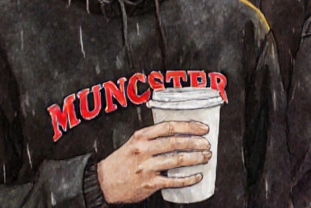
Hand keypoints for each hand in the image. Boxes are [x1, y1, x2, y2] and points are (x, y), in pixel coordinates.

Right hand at [96, 121, 211, 203]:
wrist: (103, 182)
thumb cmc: (121, 161)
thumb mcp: (133, 142)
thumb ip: (153, 136)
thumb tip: (180, 132)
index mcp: (141, 137)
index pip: (169, 127)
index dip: (189, 126)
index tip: (202, 128)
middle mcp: (144, 151)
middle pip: (176, 143)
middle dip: (195, 142)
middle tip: (206, 144)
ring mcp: (147, 168)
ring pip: (177, 160)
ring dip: (195, 158)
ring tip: (205, 156)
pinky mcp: (149, 184)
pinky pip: (173, 181)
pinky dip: (188, 179)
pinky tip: (196, 176)